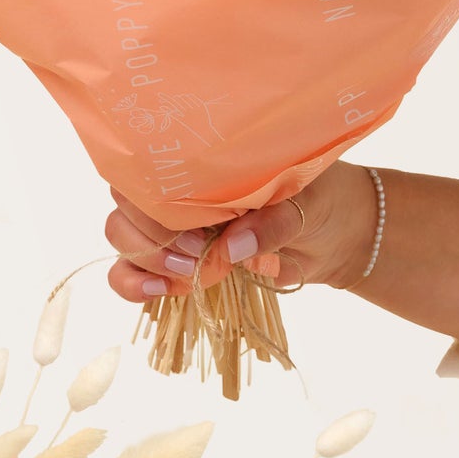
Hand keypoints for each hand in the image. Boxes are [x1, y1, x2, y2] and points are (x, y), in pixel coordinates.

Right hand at [105, 162, 378, 303]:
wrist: (336, 236)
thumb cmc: (319, 202)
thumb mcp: (306, 204)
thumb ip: (271, 222)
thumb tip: (231, 249)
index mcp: (203, 165)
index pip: (147, 171)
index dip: (157, 206)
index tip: (196, 232)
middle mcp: (178, 192)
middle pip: (125, 207)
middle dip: (150, 239)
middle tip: (195, 256)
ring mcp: (171, 229)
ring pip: (121, 238)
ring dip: (143, 262)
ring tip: (187, 276)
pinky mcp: (174, 264)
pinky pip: (131, 274)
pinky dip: (135, 286)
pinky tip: (159, 292)